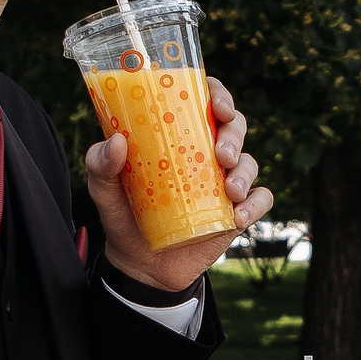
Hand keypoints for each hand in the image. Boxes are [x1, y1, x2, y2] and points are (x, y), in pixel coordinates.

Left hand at [84, 76, 272, 290]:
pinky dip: (255, 204)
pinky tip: (238, 217)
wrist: (139, 265)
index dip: (218, 94)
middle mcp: (206, 153)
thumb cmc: (123, 215)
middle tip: (222, 153)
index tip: (217, 105)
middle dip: (235, 134)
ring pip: (250, 162)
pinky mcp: (235, 211)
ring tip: (230, 190)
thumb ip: (100, 164)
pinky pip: (260, 200)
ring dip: (245, 171)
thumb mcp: (103, 188)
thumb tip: (116, 141)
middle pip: (235, 127)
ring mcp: (224, 182)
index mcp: (179, 136)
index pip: (205, 101)